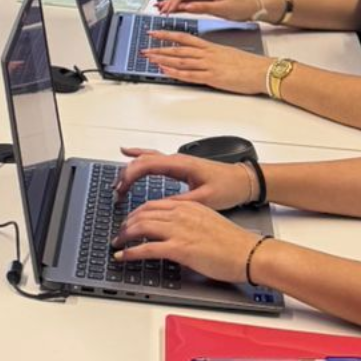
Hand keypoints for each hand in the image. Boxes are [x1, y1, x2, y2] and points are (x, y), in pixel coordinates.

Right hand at [114, 148, 255, 210]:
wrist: (244, 181)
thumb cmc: (228, 187)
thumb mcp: (204, 199)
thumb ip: (179, 202)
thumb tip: (157, 206)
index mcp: (180, 164)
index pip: (146, 165)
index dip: (129, 177)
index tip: (120, 190)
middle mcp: (176, 159)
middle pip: (142, 161)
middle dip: (125, 175)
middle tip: (116, 192)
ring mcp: (177, 160)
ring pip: (146, 158)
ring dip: (130, 168)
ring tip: (118, 181)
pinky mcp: (179, 165)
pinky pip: (153, 158)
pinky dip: (138, 156)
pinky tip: (128, 154)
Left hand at [114, 197, 259, 281]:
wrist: (249, 253)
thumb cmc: (234, 242)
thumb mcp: (208, 221)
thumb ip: (189, 221)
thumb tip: (174, 230)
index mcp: (188, 206)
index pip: (154, 204)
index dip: (137, 213)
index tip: (130, 220)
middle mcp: (181, 214)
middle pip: (143, 213)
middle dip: (127, 223)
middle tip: (120, 232)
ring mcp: (179, 230)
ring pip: (141, 227)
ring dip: (124, 235)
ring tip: (117, 243)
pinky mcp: (180, 249)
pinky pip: (147, 248)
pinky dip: (130, 252)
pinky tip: (123, 256)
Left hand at [140, 31, 270, 95]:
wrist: (261, 70)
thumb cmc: (247, 64)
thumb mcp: (226, 53)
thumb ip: (211, 54)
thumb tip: (200, 56)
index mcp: (210, 46)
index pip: (184, 37)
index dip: (167, 34)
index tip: (154, 33)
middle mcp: (207, 54)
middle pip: (178, 49)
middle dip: (159, 48)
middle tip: (145, 49)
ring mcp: (208, 65)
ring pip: (181, 60)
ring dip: (163, 60)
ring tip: (150, 59)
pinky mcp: (212, 77)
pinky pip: (190, 75)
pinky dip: (176, 73)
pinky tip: (166, 72)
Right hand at [155, 0, 252, 20]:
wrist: (253, 7)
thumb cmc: (241, 5)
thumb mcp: (222, 7)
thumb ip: (204, 7)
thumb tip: (188, 7)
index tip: (169, 8)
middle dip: (171, 1)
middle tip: (161, 10)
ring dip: (174, 3)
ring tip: (162, 9)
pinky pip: (190, 2)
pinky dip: (181, 6)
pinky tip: (173, 9)